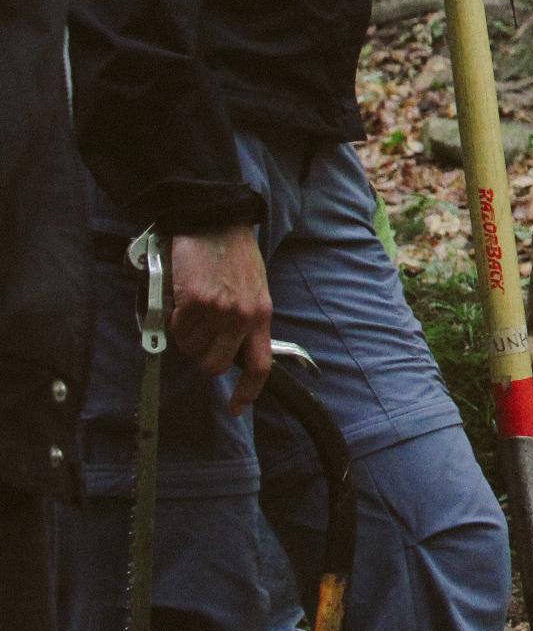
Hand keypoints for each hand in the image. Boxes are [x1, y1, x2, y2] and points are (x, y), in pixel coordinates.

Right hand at [169, 225, 271, 415]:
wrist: (217, 222)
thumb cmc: (235, 255)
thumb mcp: (254, 289)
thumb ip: (246, 319)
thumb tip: (228, 349)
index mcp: (262, 315)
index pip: (260, 365)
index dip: (247, 391)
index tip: (236, 408)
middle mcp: (243, 318)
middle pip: (216, 365)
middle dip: (202, 356)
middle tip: (199, 335)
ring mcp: (218, 312)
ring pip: (191, 349)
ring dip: (187, 336)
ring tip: (193, 307)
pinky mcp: (193, 303)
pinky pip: (176, 329)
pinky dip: (173, 319)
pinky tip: (182, 298)